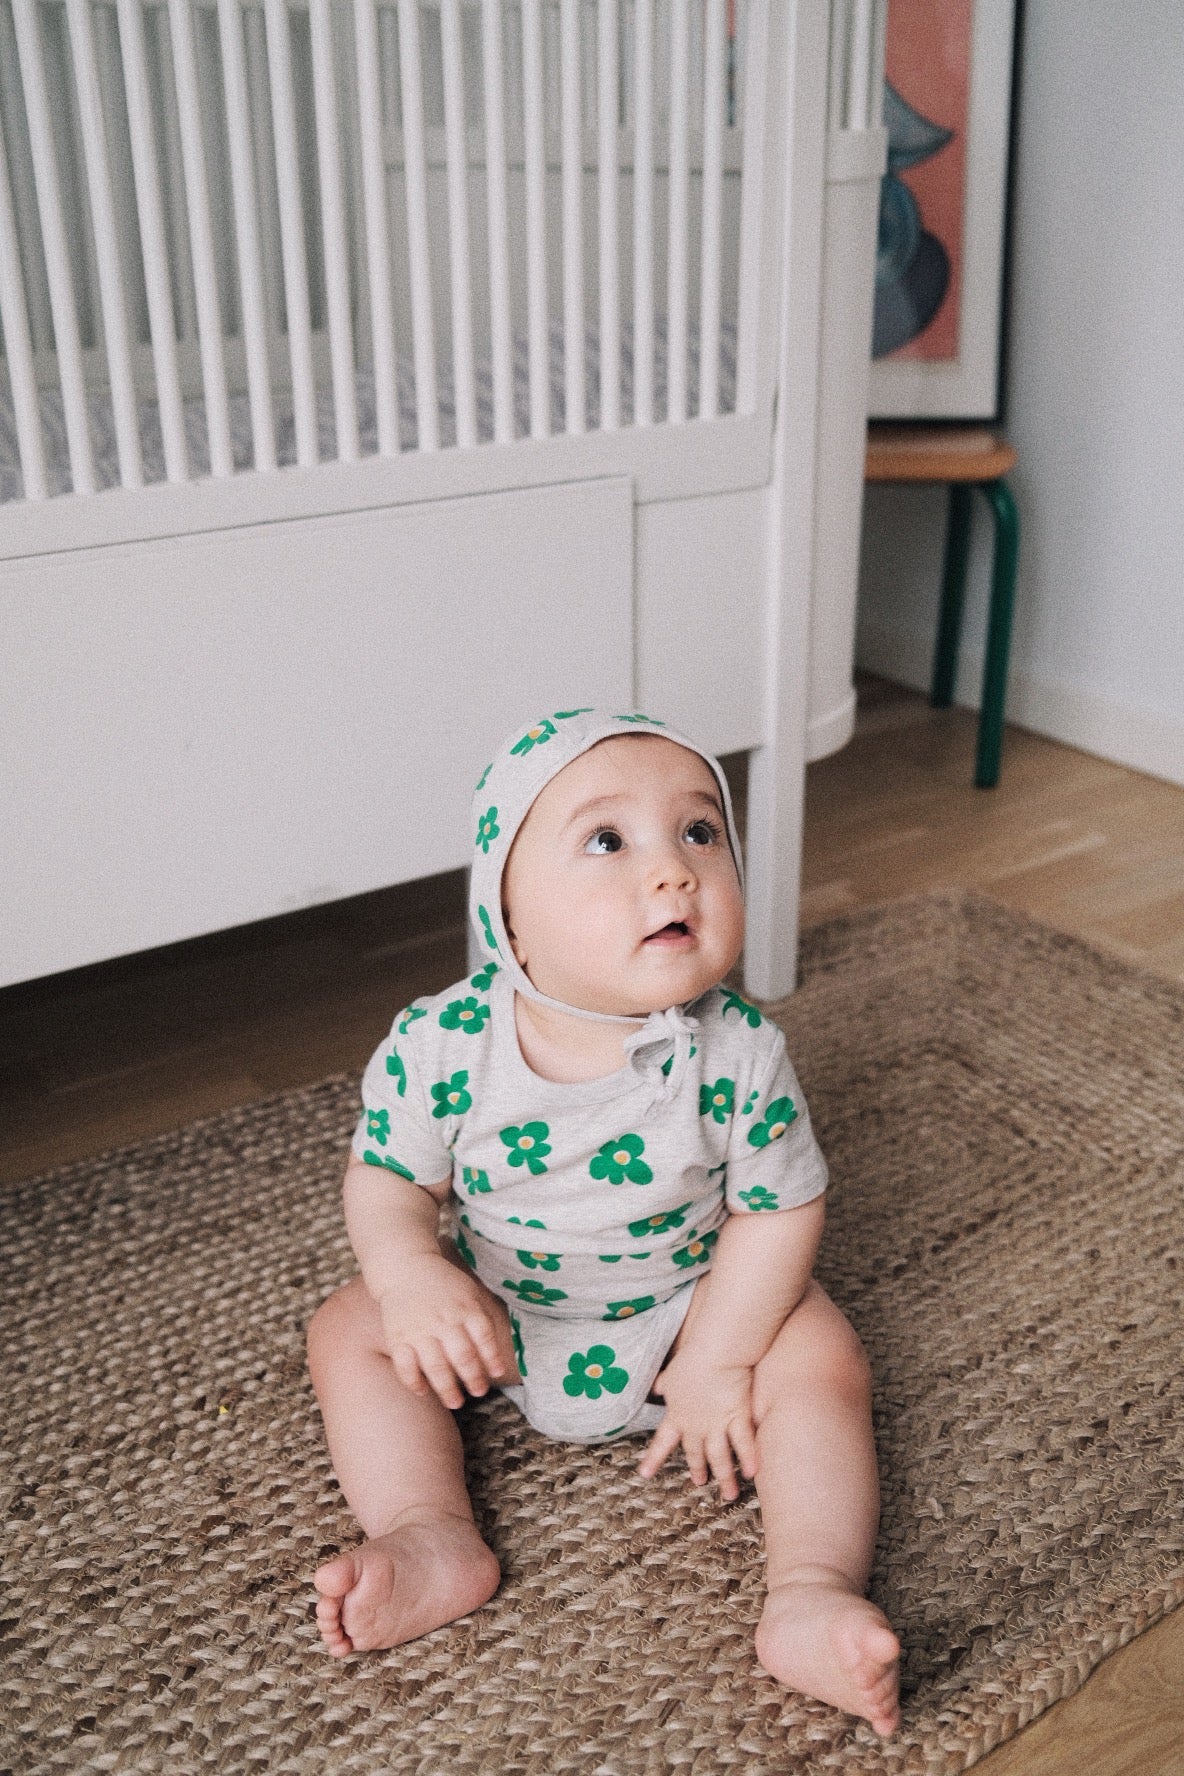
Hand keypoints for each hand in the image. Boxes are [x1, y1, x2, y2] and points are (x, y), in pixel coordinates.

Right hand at [376, 1254, 517, 1410]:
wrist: (406, 1265)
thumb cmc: (443, 1283)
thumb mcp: (469, 1290)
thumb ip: (483, 1315)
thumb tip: (501, 1344)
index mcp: (465, 1308)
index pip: (484, 1337)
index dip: (492, 1358)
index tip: (496, 1375)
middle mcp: (444, 1320)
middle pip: (462, 1356)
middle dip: (473, 1379)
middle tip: (479, 1393)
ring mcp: (419, 1329)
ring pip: (435, 1366)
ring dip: (446, 1388)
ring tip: (455, 1403)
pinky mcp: (397, 1336)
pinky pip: (404, 1364)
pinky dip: (413, 1381)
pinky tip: (423, 1392)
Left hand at [636, 1349, 758, 1500]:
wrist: (713, 1353)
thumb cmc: (690, 1358)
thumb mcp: (671, 1373)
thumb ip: (664, 1385)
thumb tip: (656, 1388)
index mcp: (677, 1414)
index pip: (662, 1441)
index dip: (654, 1458)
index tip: (644, 1473)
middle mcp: (696, 1425)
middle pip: (696, 1453)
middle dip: (697, 1469)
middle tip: (699, 1483)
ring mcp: (717, 1424)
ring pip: (720, 1458)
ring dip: (724, 1478)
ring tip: (729, 1494)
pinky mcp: (738, 1417)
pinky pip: (744, 1443)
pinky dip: (749, 1459)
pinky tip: (752, 1475)